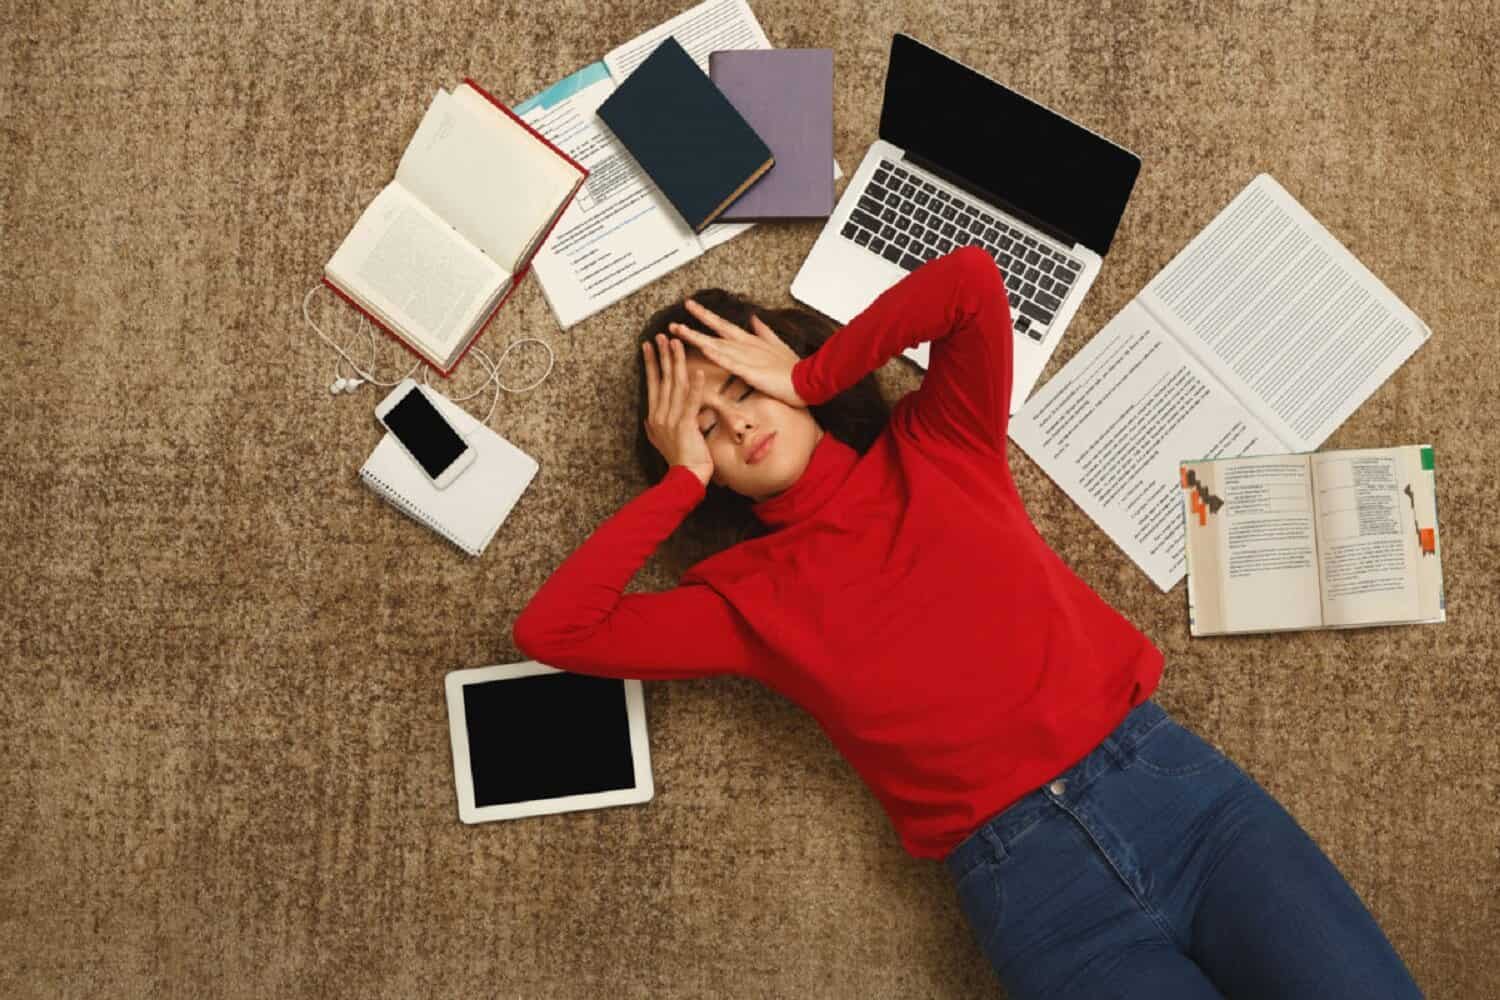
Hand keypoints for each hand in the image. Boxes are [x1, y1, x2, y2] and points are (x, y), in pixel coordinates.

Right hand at [642, 334, 713, 485]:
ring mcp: (671, 420)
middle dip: (661, 355)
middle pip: (661, 379)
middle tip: (661, 335)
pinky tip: (698, 371)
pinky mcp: (685, 425)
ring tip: (677, 343)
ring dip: (676, 363)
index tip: (649, 345)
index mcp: (655, 416)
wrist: (685, 479)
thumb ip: (656, 426)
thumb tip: (649, 418)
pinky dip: (695, 386)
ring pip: (674, 385)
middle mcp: (660, 415)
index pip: (653, 384)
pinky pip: (690, 402)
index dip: (651, 363)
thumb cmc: (681, 460)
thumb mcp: (662, 440)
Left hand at [667, 300, 807, 408]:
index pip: (723, 325)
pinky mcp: (750, 371)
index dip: (705, 316)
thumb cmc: (793, 368)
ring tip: (678, 331)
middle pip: (714, 332)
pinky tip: (702, 349)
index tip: (691, 306)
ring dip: (696, 337)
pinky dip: (716, 355)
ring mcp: (747, 357)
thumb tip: (754, 318)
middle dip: (693, 325)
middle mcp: (745, 345)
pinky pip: (729, 362)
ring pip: (716, 344)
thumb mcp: (778, 345)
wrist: (808, 379)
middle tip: (673, 321)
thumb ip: (764, 331)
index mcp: (750, 341)